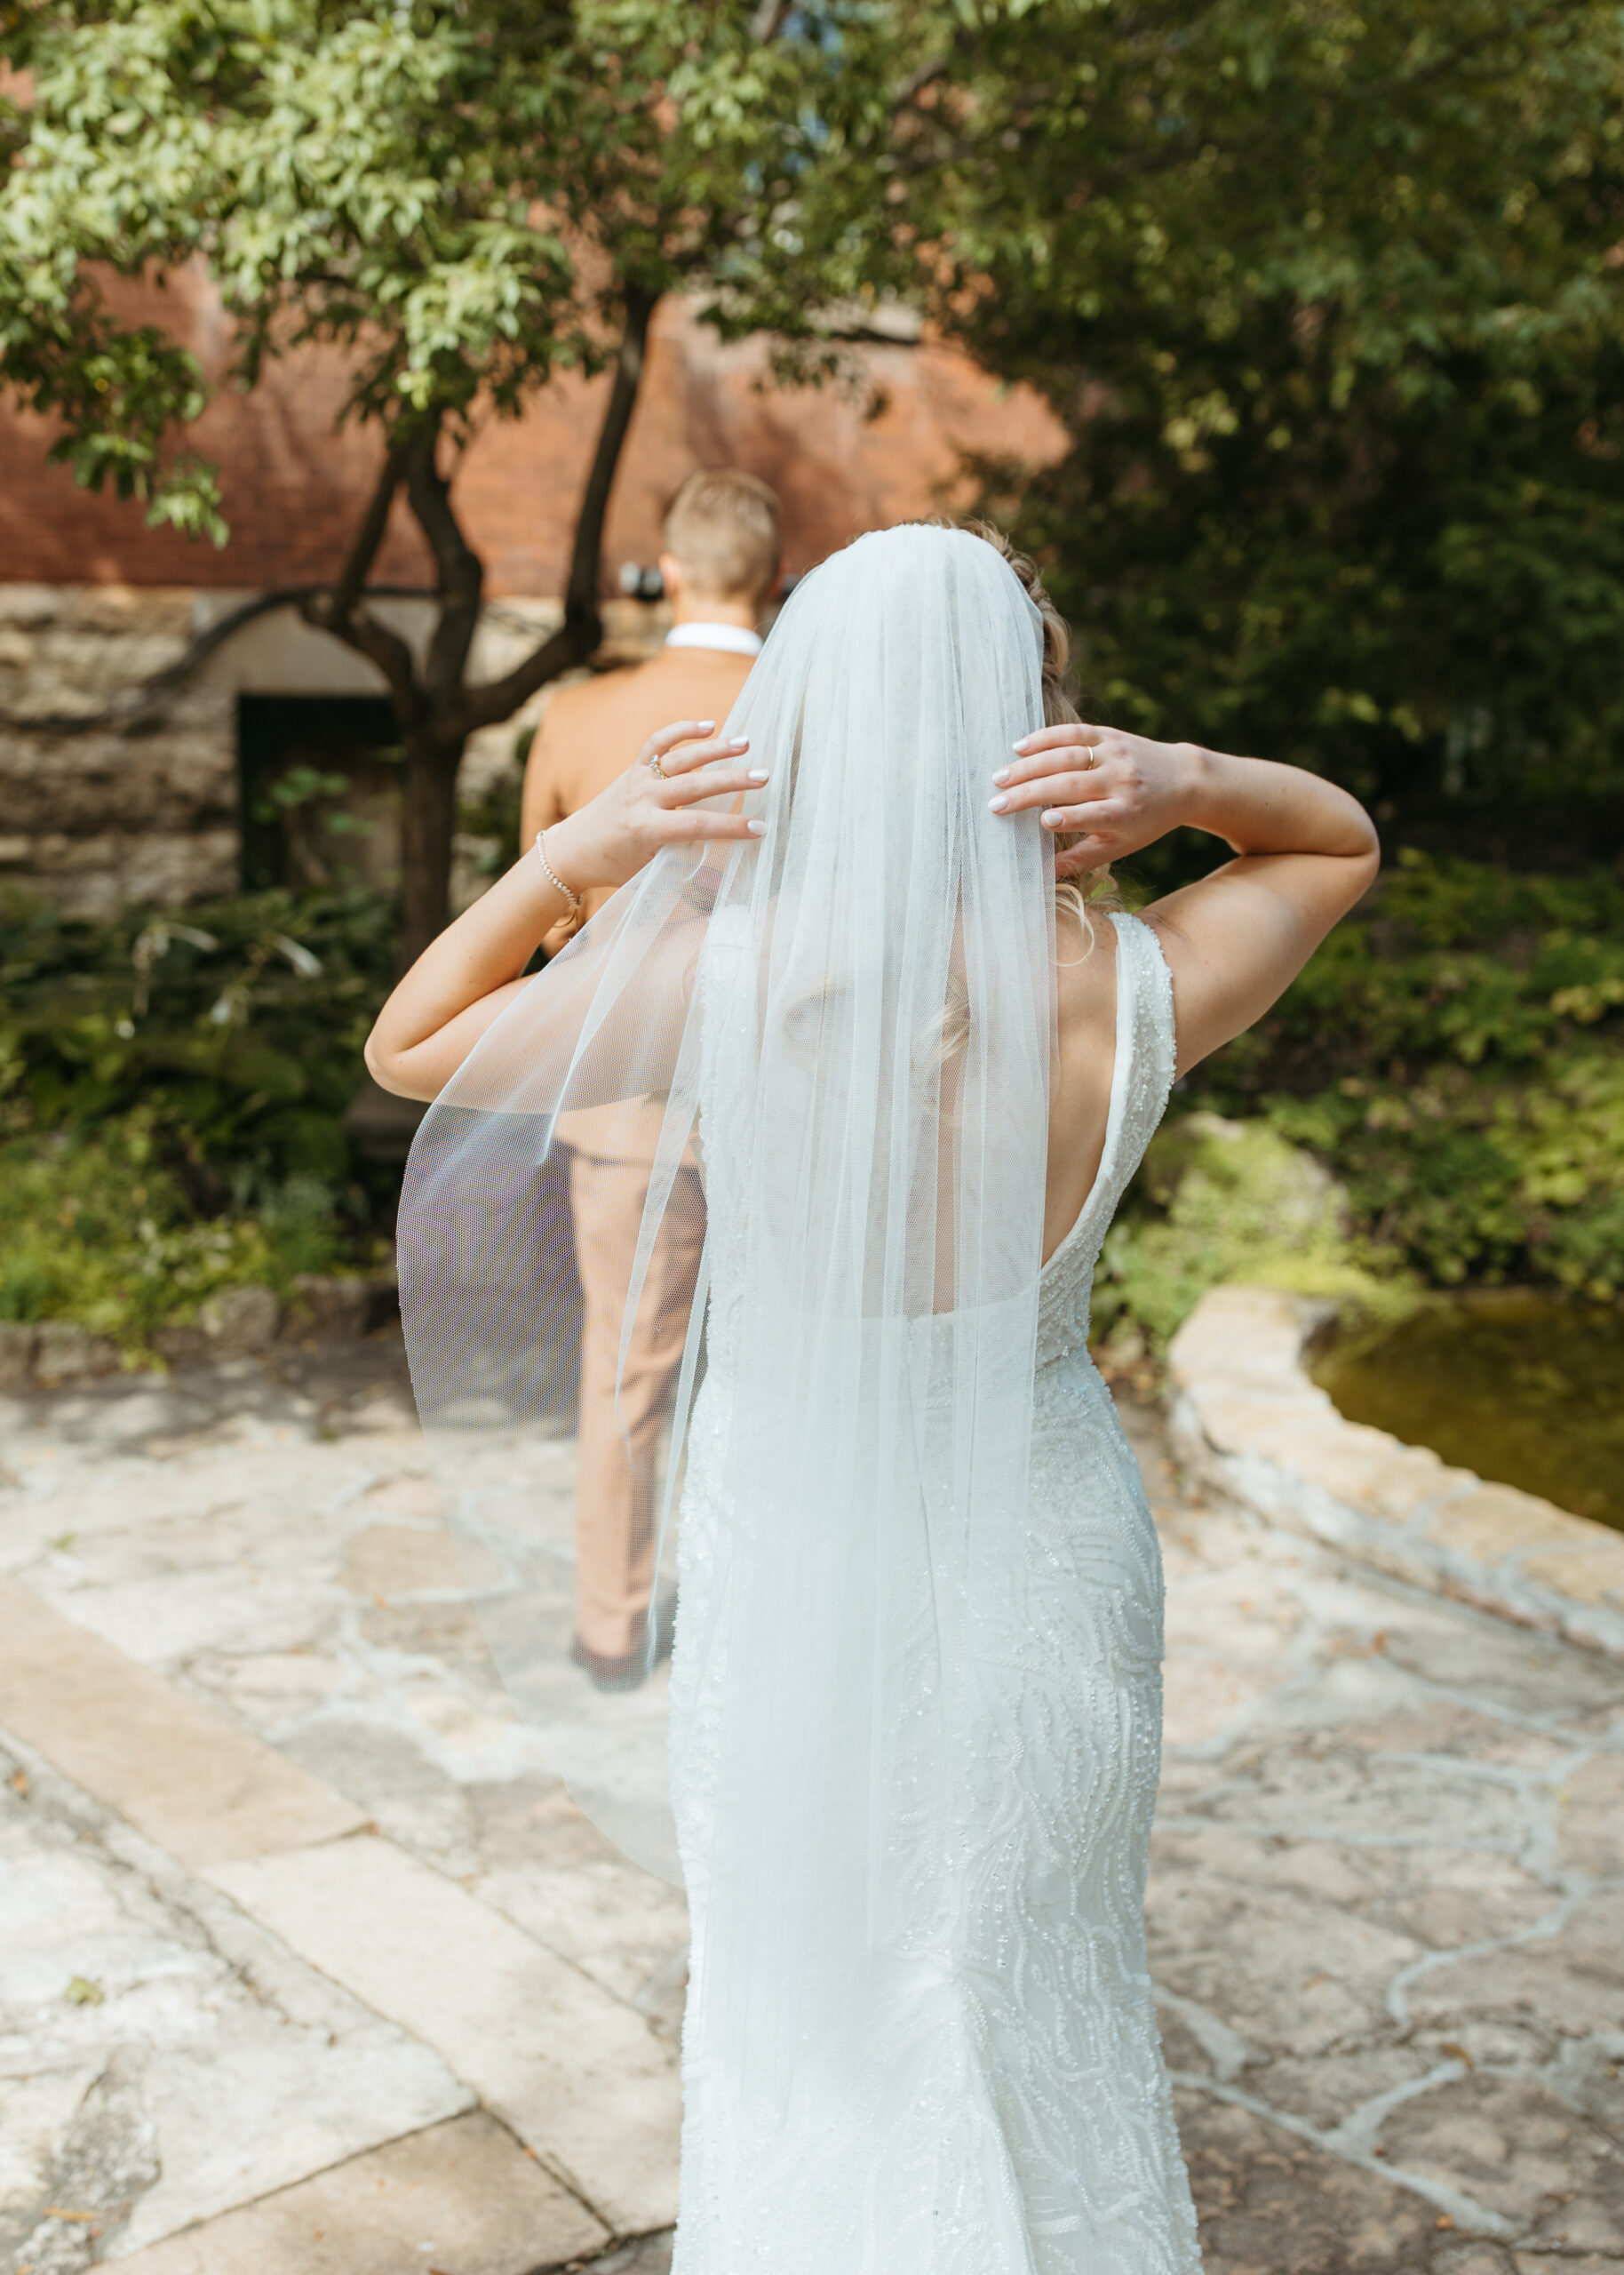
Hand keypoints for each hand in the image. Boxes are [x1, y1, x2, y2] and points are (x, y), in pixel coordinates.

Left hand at [544, 719, 766, 894]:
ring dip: (715, 749)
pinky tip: (709, 725)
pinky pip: (658, 743)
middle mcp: (641, 799)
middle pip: (694, 786)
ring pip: (680, 758)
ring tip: (746, 744)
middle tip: (764, 777)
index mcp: (644, 829)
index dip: (730, 827)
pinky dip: (681, 730)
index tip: (760, 828)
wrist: (574, 848)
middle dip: (732, 781)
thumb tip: (725, 856)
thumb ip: (683, 858)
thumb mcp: (649, 870)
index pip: (695, 825)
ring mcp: (637, 779)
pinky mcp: (634, 767)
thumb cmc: (616, 866)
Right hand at [990, 724, 1201, 878]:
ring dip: (1029, 766)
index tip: (1043, 820)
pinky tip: (1019, 747)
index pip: (1095, 814)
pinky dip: (1045, 737)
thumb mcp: (1120, 846)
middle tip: (996, 803)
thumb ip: (1082, 860)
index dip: (1070, 817)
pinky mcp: (1109, 735)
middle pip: (1070, 785)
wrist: (1183, 780)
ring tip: (999, 778)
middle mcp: (1121, 781)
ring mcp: (1114, 754)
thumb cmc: (1146, 821)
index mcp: (1125, 813)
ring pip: (1066, 756)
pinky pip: (1074, 732)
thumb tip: (1043, 876)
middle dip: (1030, 793)